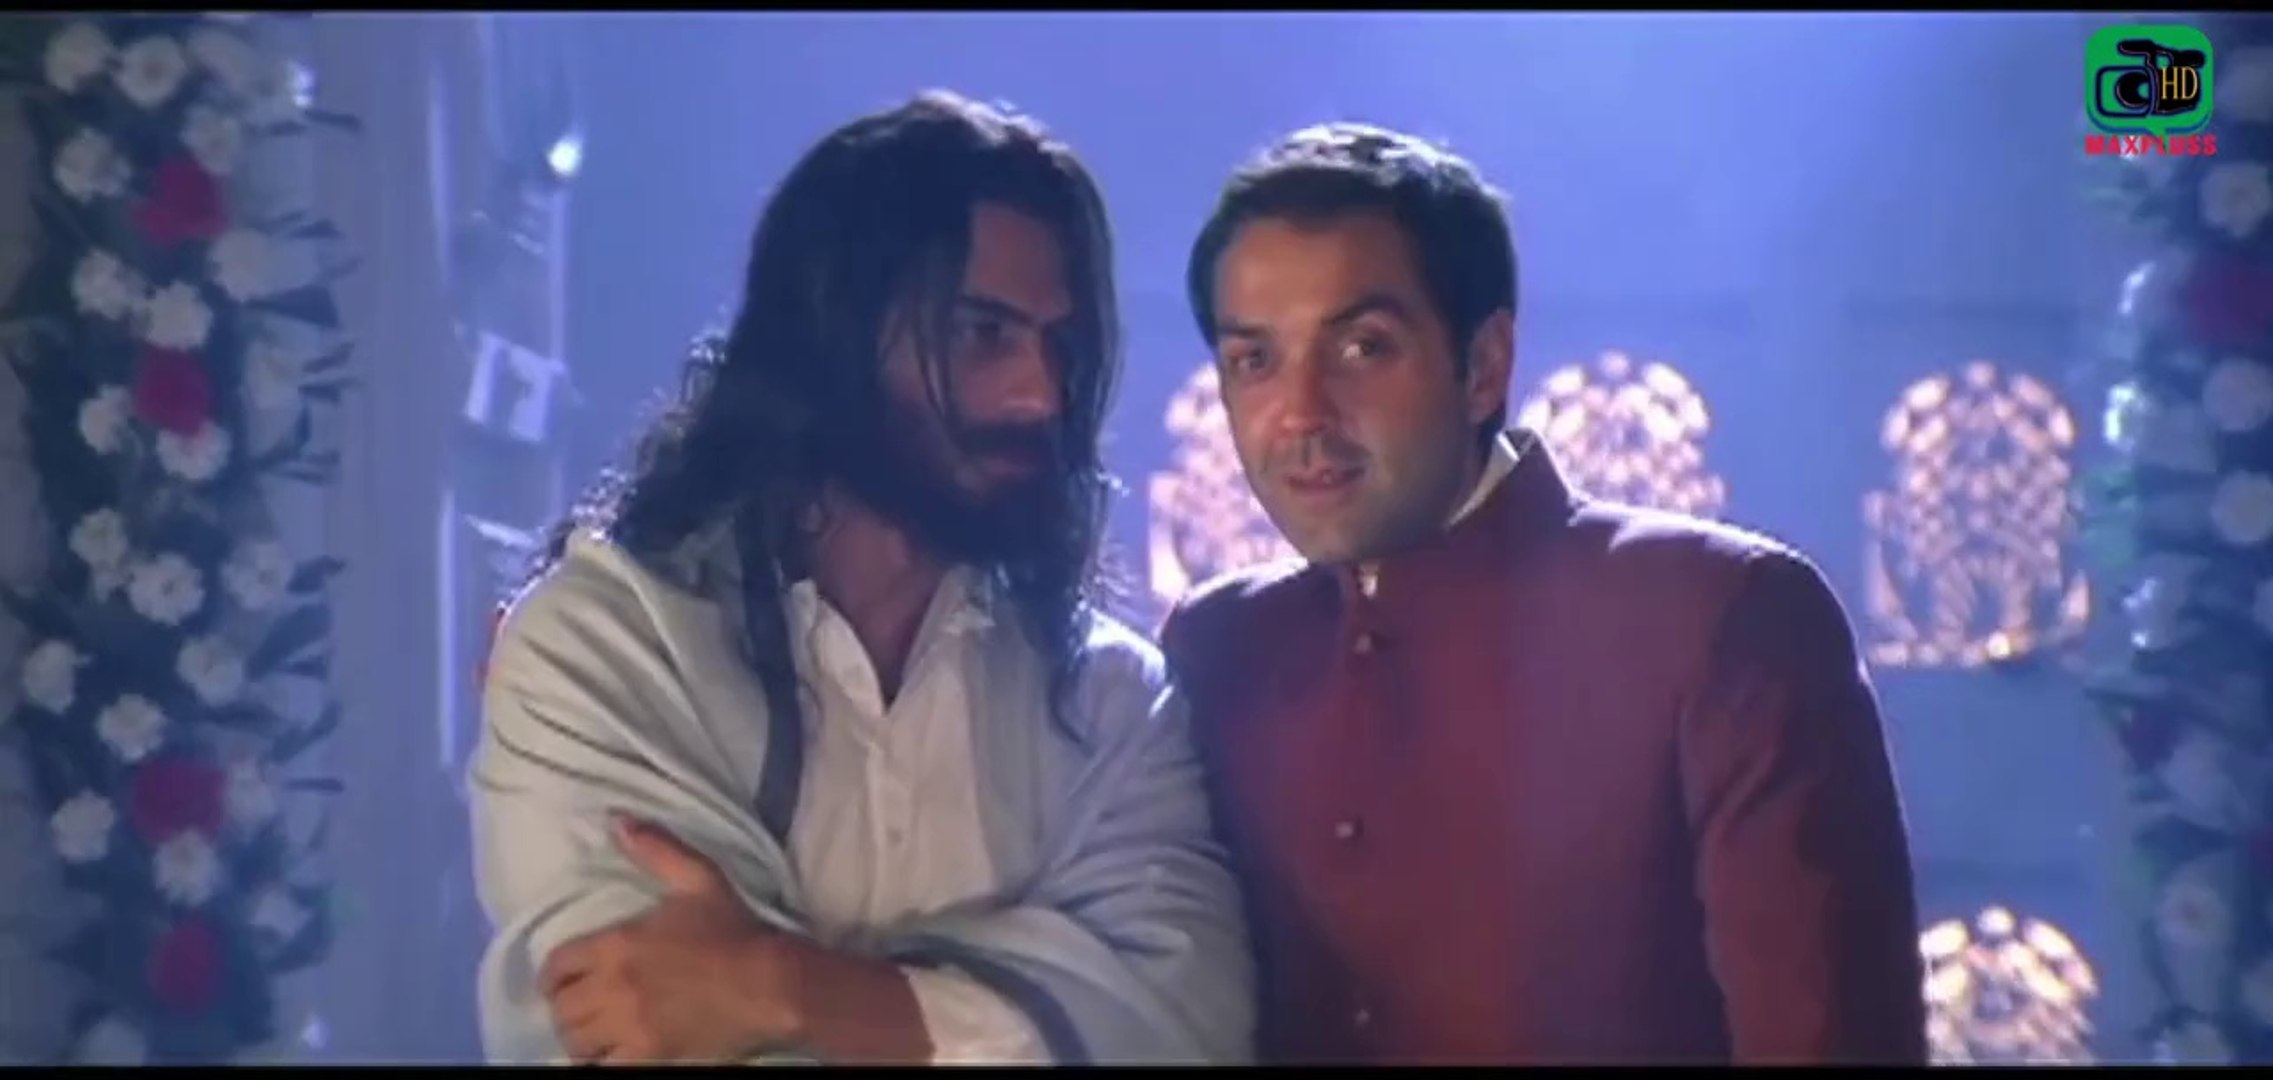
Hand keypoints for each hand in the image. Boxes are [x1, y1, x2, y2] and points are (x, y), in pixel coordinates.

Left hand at [540, 815, 799, 1063]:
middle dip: (564, 1007)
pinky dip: (598, 1063)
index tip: (560, 979)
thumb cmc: (735, 931)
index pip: (556, 966)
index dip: (552, 974)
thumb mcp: (699, 879)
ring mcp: (629, 1027)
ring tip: (592, 1033)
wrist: (771, 983)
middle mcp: (613, 988)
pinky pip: (600, 1069)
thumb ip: (656, 849)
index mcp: (617, 944)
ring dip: (579, 1036)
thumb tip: (617, 820)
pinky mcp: (648, 1058)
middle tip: (578, 1006)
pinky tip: (608, 1056)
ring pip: (576, 1042)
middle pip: (561, 1008)